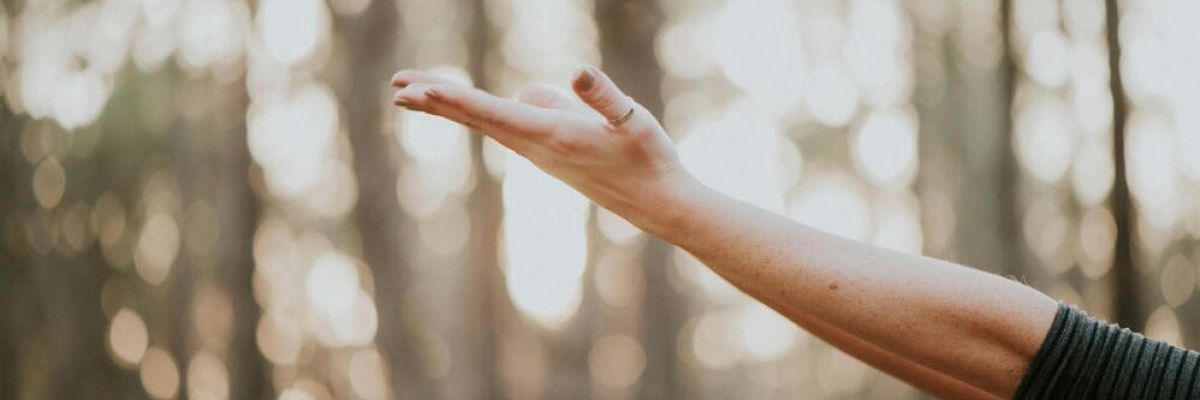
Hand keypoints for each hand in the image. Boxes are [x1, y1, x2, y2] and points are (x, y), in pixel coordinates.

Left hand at [391, 66, 700, 233]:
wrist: (658, 203)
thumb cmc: (650, 159)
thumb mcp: (634, 121)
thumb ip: (604, 97)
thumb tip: (576, 73)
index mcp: (553, 134)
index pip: (493, 112)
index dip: (454, 99)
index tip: (418, 90)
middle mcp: (538, 147)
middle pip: (477, 118)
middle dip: (436, 101)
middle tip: (396, 88)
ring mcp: (540, 153)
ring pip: (487, 123)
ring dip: (451, 107)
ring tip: (415, 93)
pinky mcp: (548, 154)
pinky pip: (504, 127)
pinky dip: (477, 114)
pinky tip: (476, 106)